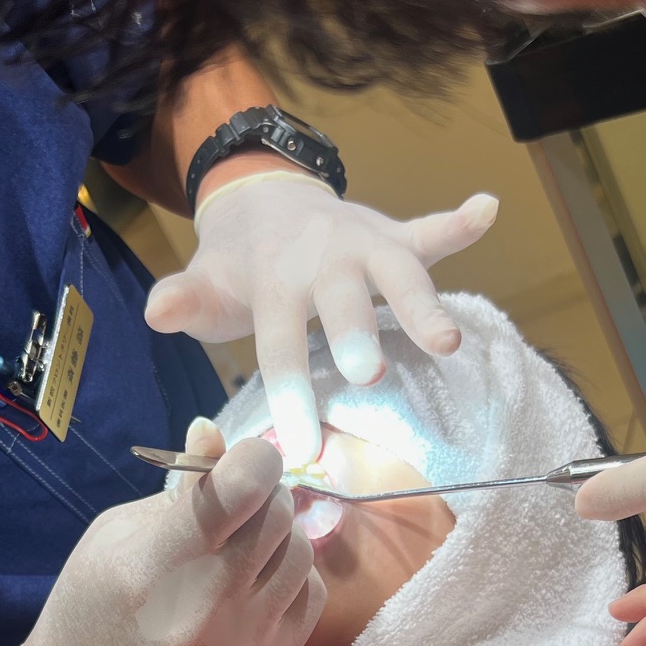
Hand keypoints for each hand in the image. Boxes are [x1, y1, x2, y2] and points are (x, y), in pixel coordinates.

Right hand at [0, 431, 325, 645]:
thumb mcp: (112, 537)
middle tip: (236, 507)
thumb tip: (217, 432)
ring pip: (302, 553)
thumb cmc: (86, 612)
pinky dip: (288, 579)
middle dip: (261, 496)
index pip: (243, 485)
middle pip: (279, 513)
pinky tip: (254, 586)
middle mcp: (209, 607)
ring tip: (241, 549)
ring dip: (277, 538)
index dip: (251, 458)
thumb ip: (177, 489)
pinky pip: (309, 597)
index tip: (240, 462)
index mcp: (160, 562)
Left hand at [145, 170, 497, 466]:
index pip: (280, 342)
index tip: (301, 447)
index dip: (289, 394)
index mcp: (275, 279)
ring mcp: (363, 243)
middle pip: (343, 299)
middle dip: (357, 333)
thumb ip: (185, 300)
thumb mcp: (206, 284)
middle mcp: (323, 259)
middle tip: (370, 375)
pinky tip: (488, 207)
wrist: (261, 198)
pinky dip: (460, 221)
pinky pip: (429, 230)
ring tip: (449, 341)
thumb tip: (157, 311)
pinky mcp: (393, 235)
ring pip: (398, 270)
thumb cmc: (238, 266)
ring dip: (423, 303)